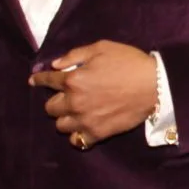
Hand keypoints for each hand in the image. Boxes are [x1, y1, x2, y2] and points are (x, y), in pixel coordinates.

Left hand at [29, 40, 157, 146]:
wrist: (155, 85)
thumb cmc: (129, 62)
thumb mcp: (101, 48)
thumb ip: (75, 55)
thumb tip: (55, 65)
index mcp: (73, 80)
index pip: (47, 81)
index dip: (39, 79)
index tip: (34, 81)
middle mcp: (75, 102)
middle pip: (50, 108)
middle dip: (55, 100)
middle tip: (66, 97)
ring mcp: (86, 120)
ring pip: (60, 126)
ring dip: (65, 118)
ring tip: (74, 113)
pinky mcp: (99, 133)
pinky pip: (77, 140)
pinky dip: (77, 135)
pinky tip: (82, 127)